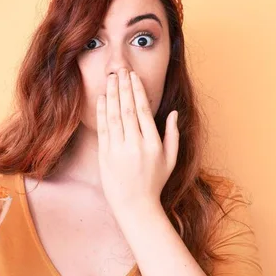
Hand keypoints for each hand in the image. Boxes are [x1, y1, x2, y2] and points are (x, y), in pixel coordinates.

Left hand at [97, 68, 178, 213]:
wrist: (135, 206)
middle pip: (128, 109)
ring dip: (112, 95)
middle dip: (123, 87)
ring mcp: (118, 151)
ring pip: (114, 116)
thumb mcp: (170, 160)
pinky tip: (103, 98)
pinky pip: (103, 129)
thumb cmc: (154, 182)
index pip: (144, 111)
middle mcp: (135, 145)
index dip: (138, 91)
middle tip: (120, 70)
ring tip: (111, 79)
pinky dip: (102, 112)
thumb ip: (173, 135)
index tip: (133, 77)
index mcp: (153, 144)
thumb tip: (173, 112)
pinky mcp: (105, 156)